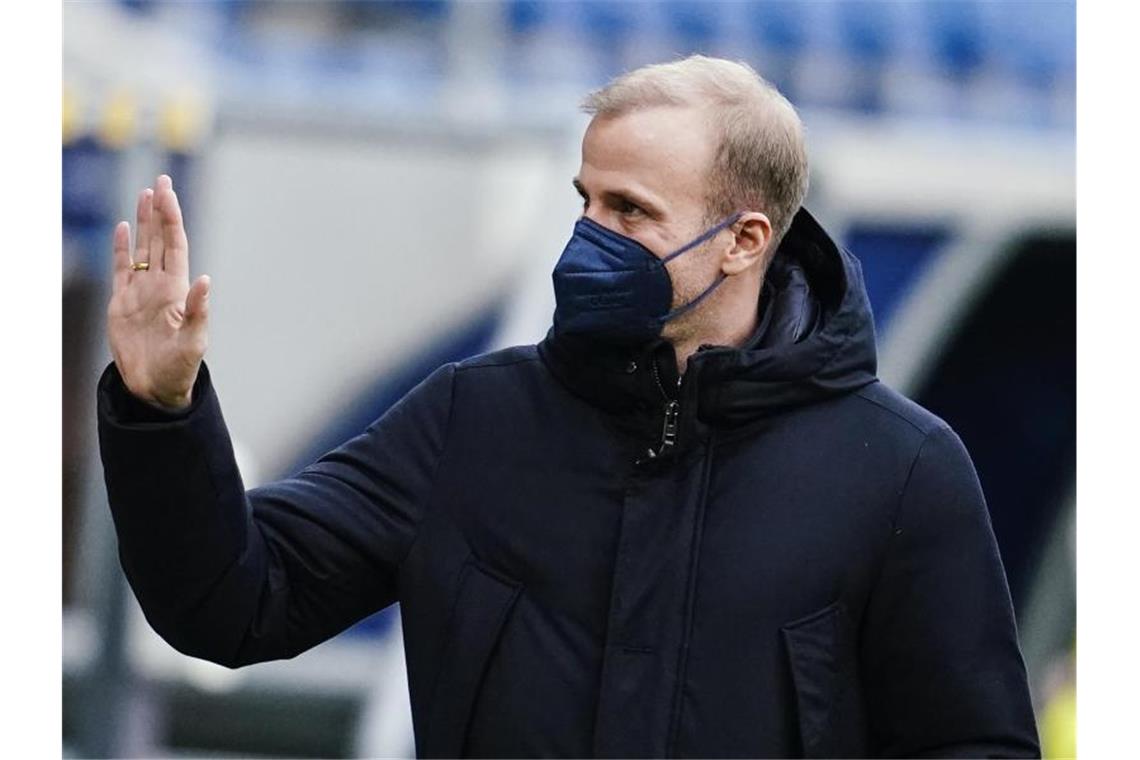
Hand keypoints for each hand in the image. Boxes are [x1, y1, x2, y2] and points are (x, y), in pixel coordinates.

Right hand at [107, 174, 210, 410]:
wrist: (155, 387)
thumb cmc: (180, 367)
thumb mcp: (194, 341)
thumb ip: (198, 310)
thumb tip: (205, 279)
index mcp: (177, 290)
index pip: (175, 244)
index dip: (172, 218)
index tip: (168, 192)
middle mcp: (161, 285)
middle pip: (160, 239)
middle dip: (160, 210)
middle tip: (161, 181)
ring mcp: (141, 292)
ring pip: (142, 248)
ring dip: (143, 223)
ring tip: (145, 196)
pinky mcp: (123, 303)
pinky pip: (121, 269)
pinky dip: (122, 248)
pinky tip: (123, 229)